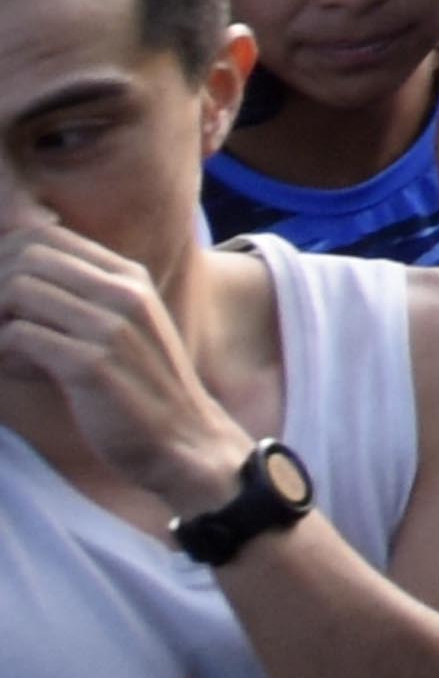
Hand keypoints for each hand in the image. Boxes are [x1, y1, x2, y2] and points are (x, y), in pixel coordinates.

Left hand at [0, 210, 244, 523]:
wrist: (182, 441)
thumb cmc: (141, 388)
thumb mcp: (123, 328)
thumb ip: (85, 297)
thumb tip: (20, 280)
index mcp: (129, 277)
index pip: (47, 235)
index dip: (5, 258)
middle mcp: (123, 293)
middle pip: (29, 256)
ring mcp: (110, 328)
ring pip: (19, 291)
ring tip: (0, 345)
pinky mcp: (92, 365)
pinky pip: (21, 336)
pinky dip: (2, 351)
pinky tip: (10, 368)